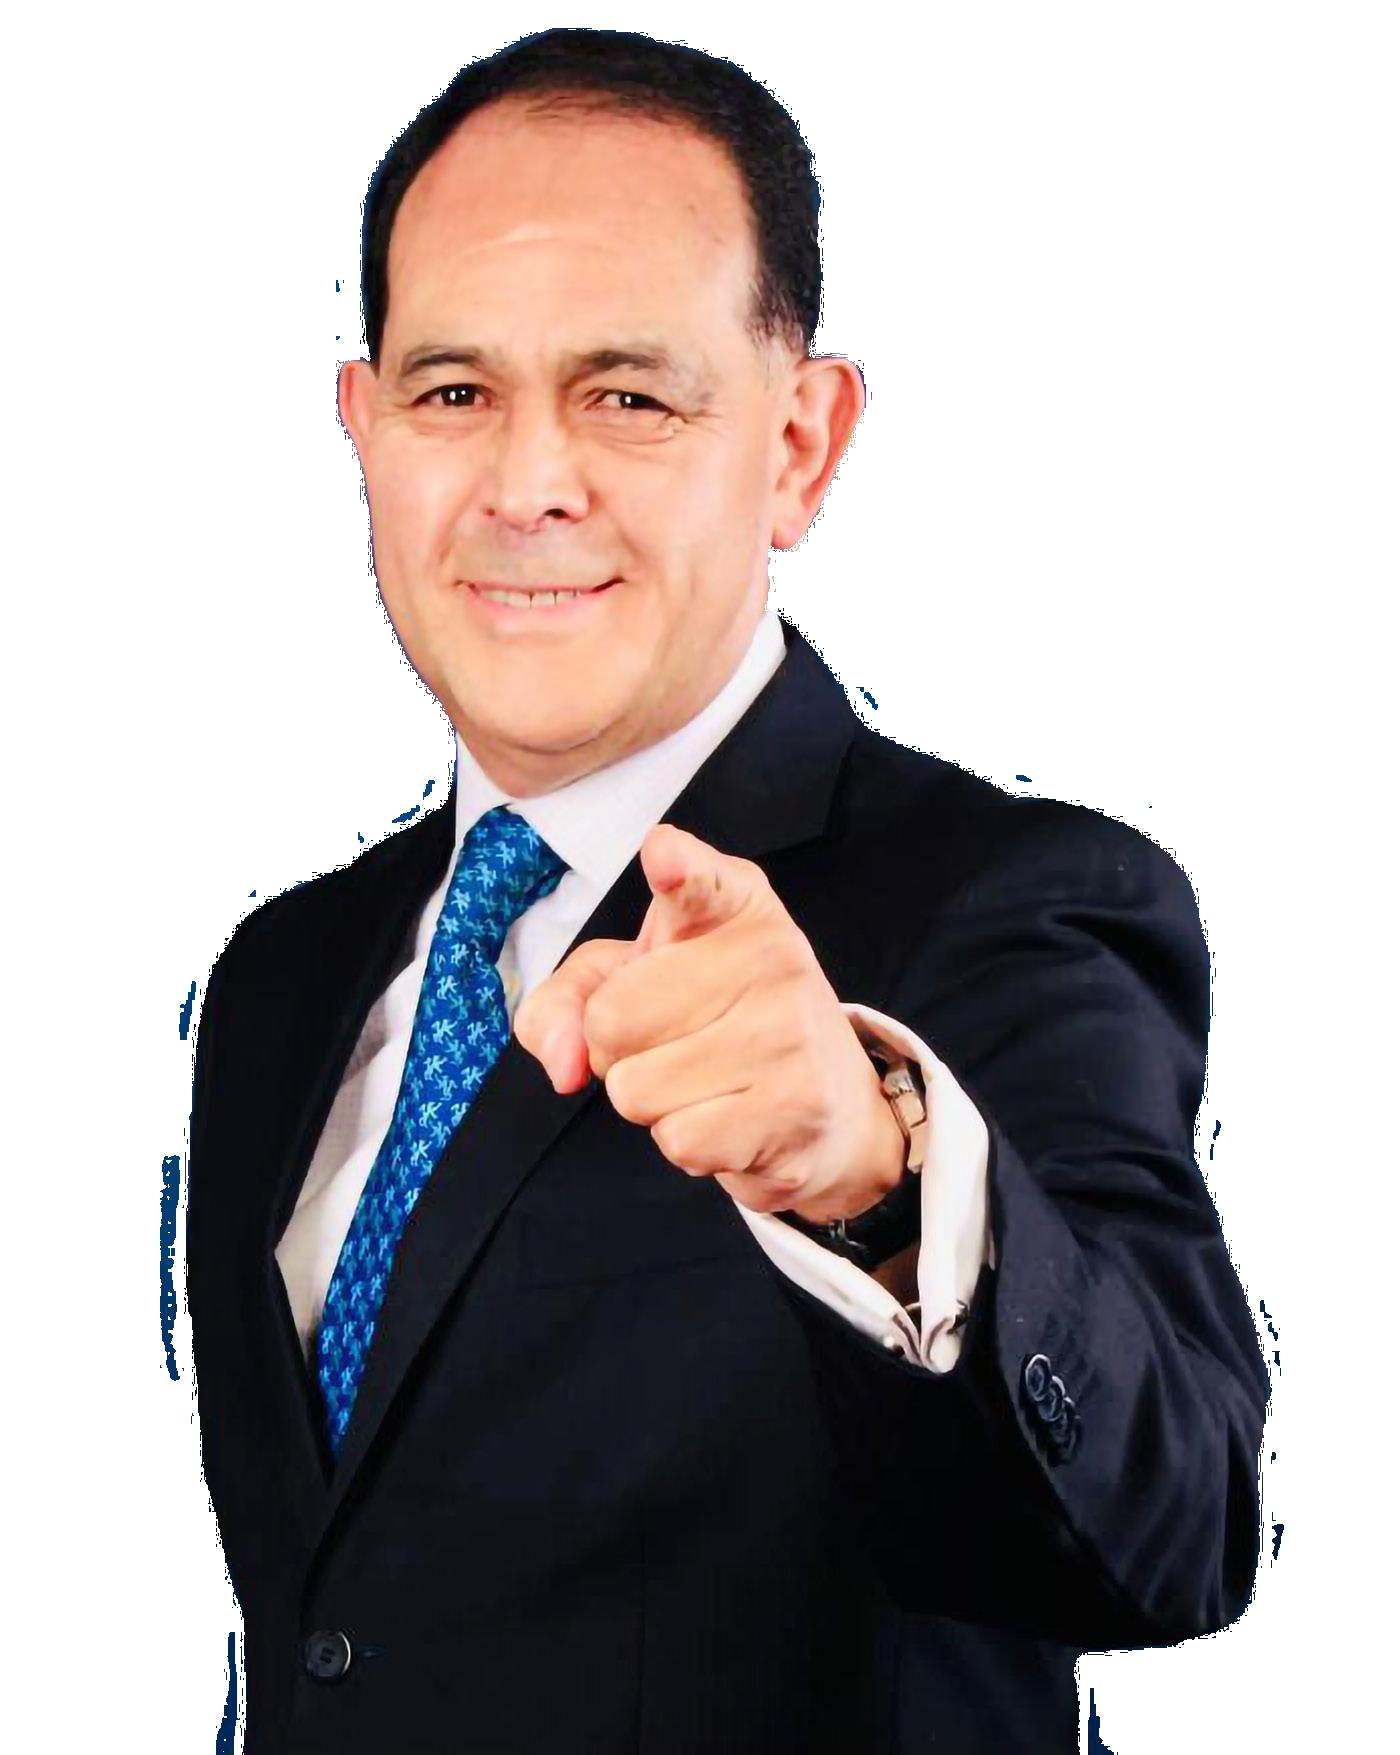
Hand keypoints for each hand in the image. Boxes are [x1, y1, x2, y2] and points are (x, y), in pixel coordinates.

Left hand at [513, 825, 906, 1221]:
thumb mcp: (637, 983)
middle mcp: (772, 957)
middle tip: (677, 1044)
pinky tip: (733, 1119)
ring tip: (707, 1083)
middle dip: (618, 1053)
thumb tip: (562, 1064)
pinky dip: (688, 1142)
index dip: (676, 869)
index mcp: (734, 906)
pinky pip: (677, 1141)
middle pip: (611, 1021)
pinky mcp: (796, 1107)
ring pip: (637, 1090)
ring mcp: (790, 1032)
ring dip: (654, 1103)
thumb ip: (570, 999)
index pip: (699, 880)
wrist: (834, 1110)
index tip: (665, 860)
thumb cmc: (718, 1027)